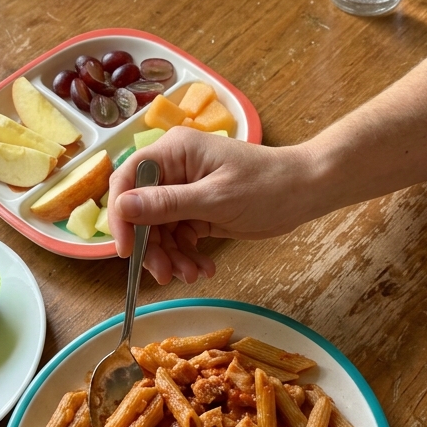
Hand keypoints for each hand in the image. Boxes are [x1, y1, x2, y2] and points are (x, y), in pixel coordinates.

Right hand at [107, 127, 315, 284]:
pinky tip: (203, 269)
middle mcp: (174, 169)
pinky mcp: (197, 210)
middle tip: (165, 274)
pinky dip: (187, 255)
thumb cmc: (266, 185)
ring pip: (160, 230)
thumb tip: (122, 206)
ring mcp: (185, 191)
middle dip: (153, 246)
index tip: (127, 250)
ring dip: (172, 257)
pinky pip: (179, 237)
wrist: (304, 191)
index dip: (121, 216)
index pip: (128, 180)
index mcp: (173, 152)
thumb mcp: (214, 198)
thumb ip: (167, 204)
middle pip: (142, 212)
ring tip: (192, 275)